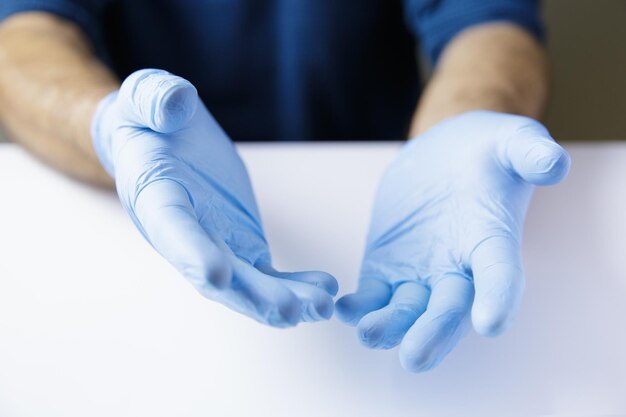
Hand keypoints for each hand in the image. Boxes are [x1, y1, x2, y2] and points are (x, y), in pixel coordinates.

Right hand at [91, 69, 337, 326]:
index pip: (171, 228)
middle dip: (251, 295)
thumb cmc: (149, 119)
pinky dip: (294, 286)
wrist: (161, 142)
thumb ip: (155, 98)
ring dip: (280, 300)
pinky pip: (267, 274)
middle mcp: (182, 234)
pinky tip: (325, 292)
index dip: (191, 252)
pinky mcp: (240, 244)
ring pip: (246, 282)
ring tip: (320, 308)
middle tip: (289, 311)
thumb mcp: (144, 96)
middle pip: (216, 272)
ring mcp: (214, 244)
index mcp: (155, 197)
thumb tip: (174, 104)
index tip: (216, 275)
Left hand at [336, 111, 569, 370]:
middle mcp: (458, 268)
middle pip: (448, 309)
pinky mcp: (386, 266)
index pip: (500, 275)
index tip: (491, 322)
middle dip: (432, 333)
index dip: (498, 297)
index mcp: (492, 241)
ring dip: (390, 326)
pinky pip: (373, 293)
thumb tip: (553, 163)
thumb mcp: (512, 140)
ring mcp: (419, 271)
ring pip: (407, 310)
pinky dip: (360, 305)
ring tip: (369, 334)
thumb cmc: (488, 152)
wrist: (446, 156)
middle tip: (415, 357)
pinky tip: (342, 309)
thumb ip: (530, 152)